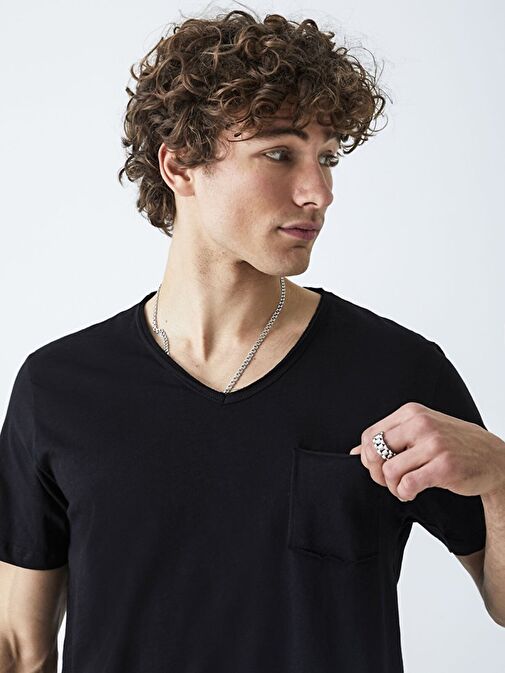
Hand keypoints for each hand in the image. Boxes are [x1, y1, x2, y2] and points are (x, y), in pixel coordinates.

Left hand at [348, 402, 504, 501]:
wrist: (493, 458)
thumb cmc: (452, 445)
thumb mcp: (420, 431)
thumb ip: (389, 437)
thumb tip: (353, 452)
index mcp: (411, 413)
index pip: (369, 435)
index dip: (367, 457)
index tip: (379, 467)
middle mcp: (421, 424)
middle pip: (374, 453)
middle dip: (376, 473)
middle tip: (389, 481)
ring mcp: (434, 444)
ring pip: (389, 471)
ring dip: (392, 487)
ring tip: (403, 488)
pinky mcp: (444, 466)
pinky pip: (407, 484)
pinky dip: (404, 493)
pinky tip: (412, 492)